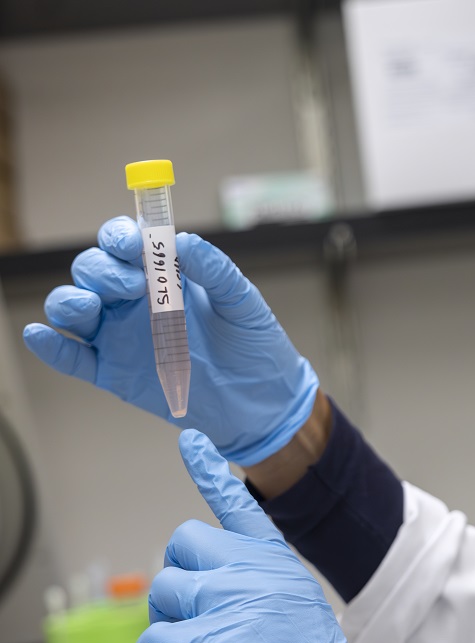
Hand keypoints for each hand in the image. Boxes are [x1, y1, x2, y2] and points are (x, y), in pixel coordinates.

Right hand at [23, 217, 317, 465]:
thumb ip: (216, 270)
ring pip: (74, 310)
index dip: (119, 237)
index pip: (125, 244)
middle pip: (93, 271)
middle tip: (133, 285)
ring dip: (71, 301)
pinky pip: (74, 358)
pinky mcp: (116, 373)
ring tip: (91, 307)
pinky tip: (40, 334)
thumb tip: (184, 240)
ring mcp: (122, 337)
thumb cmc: (255, 346)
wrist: (263, 402)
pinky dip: (52, 347)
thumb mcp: (243, 303)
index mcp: (165, 276)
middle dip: (101, 270)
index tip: (132, 244)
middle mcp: (136, 302)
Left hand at [134, 430, 405, 642]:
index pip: (239, 504)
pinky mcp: (205, 642)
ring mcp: (229, 603)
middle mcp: (252, 572)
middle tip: (193, 609)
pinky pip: (154, 636)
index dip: (209, 470)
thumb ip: (255, 580)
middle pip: (184, 543)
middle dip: (179, 575)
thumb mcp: (295, 606)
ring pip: (164, 589)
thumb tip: (206, 578)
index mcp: (276, 561)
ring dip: (168, 619)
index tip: (191, 441)